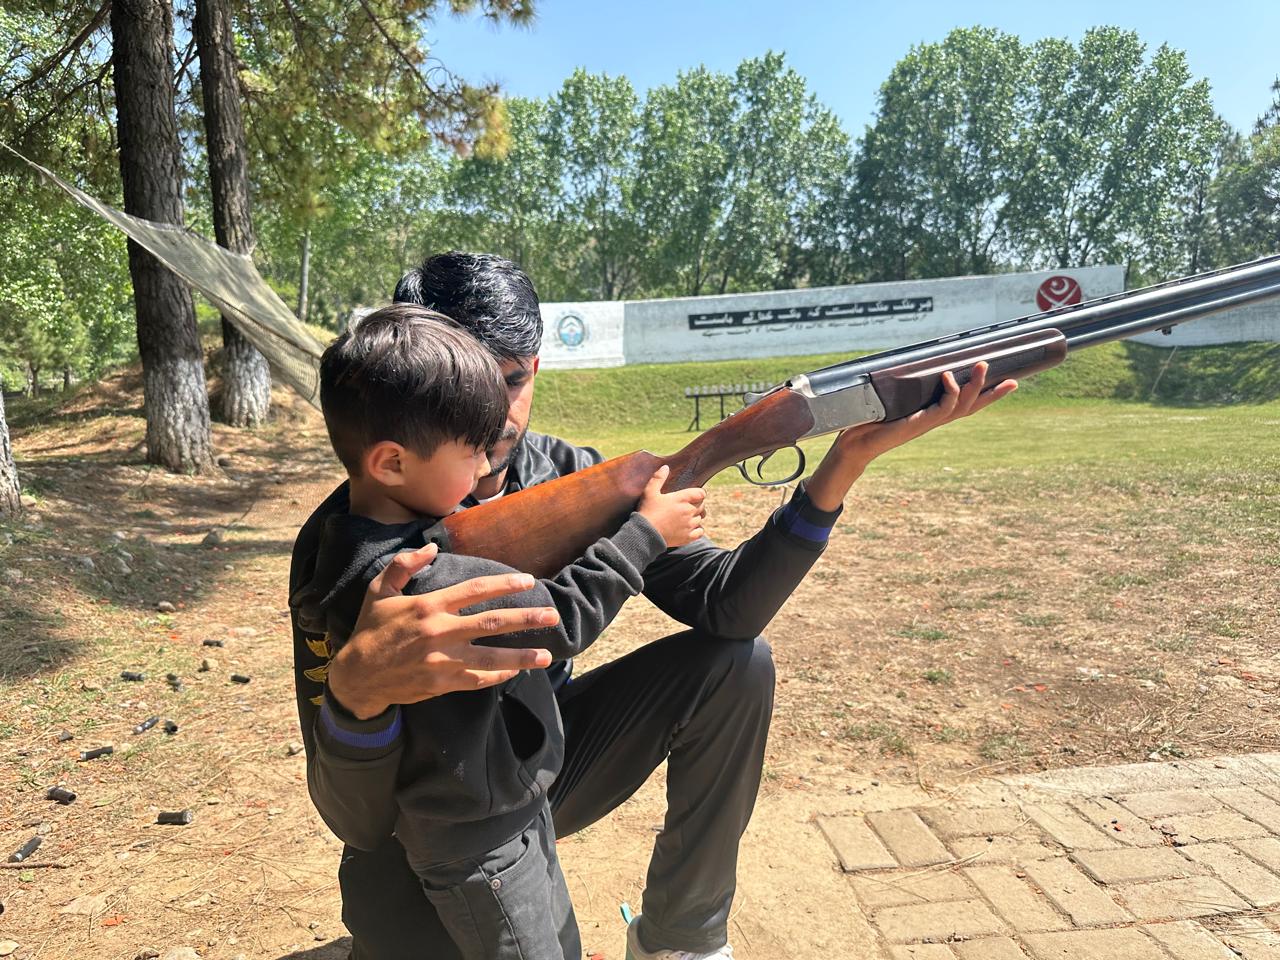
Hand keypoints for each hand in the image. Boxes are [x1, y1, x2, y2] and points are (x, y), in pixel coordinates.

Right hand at [327, 543, 559, 719]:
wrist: (357, 675)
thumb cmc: (371, 629)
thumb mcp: (379, 590)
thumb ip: (404, 565)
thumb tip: (431, 548)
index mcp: (428, 605)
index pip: (476, 590)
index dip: (506, 584)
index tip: (529, 582)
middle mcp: (439, 631)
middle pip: (492, 623)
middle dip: (526, 619)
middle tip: (552, 615)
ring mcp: (442, 660)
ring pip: (491, 657)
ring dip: (521, 655)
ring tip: (547, 654)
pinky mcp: (441, 683)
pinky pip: (477, 680)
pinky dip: (498, 675)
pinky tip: (517, 670)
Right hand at [637, 464, 706, 546]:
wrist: (644, 534)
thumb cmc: (647, 511)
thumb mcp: (649, 492)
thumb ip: (658, 478)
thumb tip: (665, 467)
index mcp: (682, 499)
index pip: (701, 493)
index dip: (698, 493)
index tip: (693, 495)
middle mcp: (688, 511)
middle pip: (701, 506)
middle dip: (696, 505)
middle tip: (686, 506)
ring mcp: (689, 525)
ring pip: (700, 518)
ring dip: (695, 517)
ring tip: (685, 518)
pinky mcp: (688, 537)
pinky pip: (700, 532)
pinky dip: (697, 530)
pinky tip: (689, 528)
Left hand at [806, 362, 1017, 510]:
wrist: (855, 446)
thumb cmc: (869, 423)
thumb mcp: (890, 401)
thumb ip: (902, 387)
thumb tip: (902, 362)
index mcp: (931, 414)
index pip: (965, 404)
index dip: (986, 395)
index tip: (1009, 382)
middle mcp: (934, 420)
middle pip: (971, 407)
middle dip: (992, 394)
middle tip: (1013, 380)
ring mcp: (928, 422)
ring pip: (961, 406)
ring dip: (974, 386)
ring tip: (983, 366)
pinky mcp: (918, 423)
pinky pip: (941, 409)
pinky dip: (949, 394)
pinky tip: (950, 378)